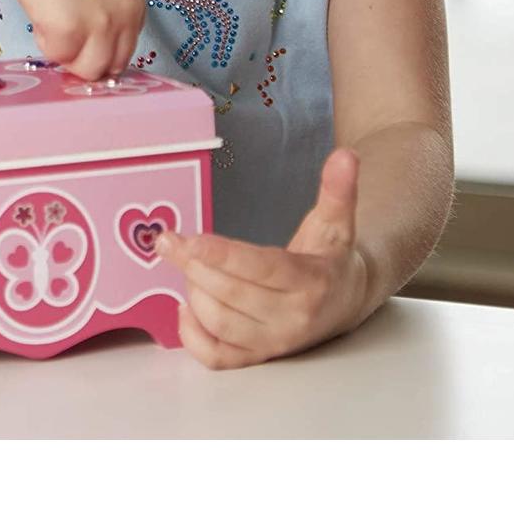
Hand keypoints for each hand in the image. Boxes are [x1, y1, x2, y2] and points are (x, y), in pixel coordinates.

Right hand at [0, 0, 152, 81]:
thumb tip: (93, 33)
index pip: (128, 41)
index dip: (99, 41)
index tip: (79, 31)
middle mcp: (131, 7)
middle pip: (114, 63)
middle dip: (85, 54)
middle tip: (60, 27)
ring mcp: (104, 21)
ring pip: (89, 69)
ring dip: (65, 50)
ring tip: (49, 14)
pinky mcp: (72, 30)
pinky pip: (57, 56)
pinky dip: (42, 39)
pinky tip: (38, 7)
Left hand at [155, 147, 370, 369]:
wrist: (346, 302)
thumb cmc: (330, 257)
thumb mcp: (337, 221)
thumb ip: (338, 189)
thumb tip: (346, 156)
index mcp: (311, 281)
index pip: (261, 269)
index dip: (222, 256)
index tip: (189, 239)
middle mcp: (292, 317)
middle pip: (232, 296)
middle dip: (193, 266)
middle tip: (167, 241)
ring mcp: (274, 342)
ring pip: (220, 324)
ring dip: (193, 292)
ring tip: (185, 264)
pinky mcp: (258, 358)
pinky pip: (218, 358)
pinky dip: (192, 336)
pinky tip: (184, 306)